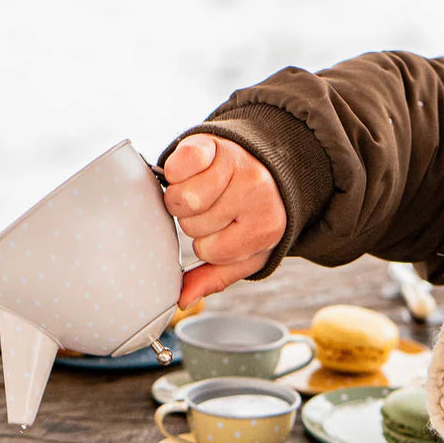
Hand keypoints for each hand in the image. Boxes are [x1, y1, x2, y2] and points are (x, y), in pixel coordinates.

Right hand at [163, 134, 286, 307]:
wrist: (267, 165)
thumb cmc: (252, 215)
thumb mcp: (245, 253)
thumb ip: (215, 276)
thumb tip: (183, 300)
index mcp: (266, 227)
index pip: (209, 251)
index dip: (207, 243)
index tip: (222, 229)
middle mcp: (256, 194)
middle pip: (193, 224)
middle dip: (195, 219)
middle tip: (212, 205)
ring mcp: (236, 164)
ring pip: (181, 199)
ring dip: (182, 196)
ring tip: (202, 189)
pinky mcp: (214, 142)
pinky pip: (178, 164)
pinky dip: (176, 169)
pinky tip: (193, 169)